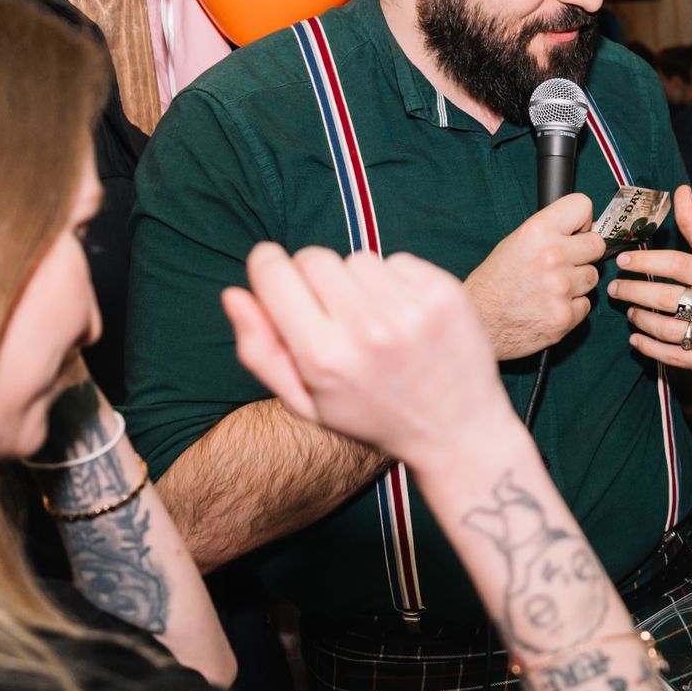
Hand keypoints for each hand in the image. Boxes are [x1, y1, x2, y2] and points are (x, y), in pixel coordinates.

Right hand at [224, 245, 512, 466]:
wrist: (457, 432)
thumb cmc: (373, 417)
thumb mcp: (306, 403)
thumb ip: (260, 351)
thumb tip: (234, 294)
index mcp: (323, 358)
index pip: (274, 272)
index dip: (268, 267)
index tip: (274, 272)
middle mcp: (366, 329)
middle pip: (314, 258)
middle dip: (314, 279)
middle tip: (333, 316)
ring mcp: (410, 309)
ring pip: (357, 258)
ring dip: (358, 283)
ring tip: (375, 324)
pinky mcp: (444, 293)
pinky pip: (398, 261)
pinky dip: (397, 282)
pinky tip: (406, 319)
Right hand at [462, 192, 605, 360]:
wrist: (479, 321)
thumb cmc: (495, 282)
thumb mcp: (516, 242)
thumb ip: (550, 232)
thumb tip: (585, 228)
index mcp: (538, 231)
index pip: (583, 206)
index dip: (581, 221)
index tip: (575, 233)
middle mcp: (552, 255)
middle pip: (597, 245)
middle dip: (584, 254)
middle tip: (564, 264)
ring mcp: (561, 287)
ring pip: (592, 277)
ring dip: (577, 283)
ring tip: (550, 287)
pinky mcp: (566, 315)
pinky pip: (585, 304)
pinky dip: (571, 307)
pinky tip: (549, 306)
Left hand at [608, 185, 691, 374]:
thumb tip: (680, 191)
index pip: (679, 265)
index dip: (647, 262)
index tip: (622, 260)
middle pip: (667, 298)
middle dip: (634, 292)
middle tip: (615, 288)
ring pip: (667, 329)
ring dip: (640, 320)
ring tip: (628, 311)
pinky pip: (674, 356)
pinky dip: (650, 347)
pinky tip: (637, 338)